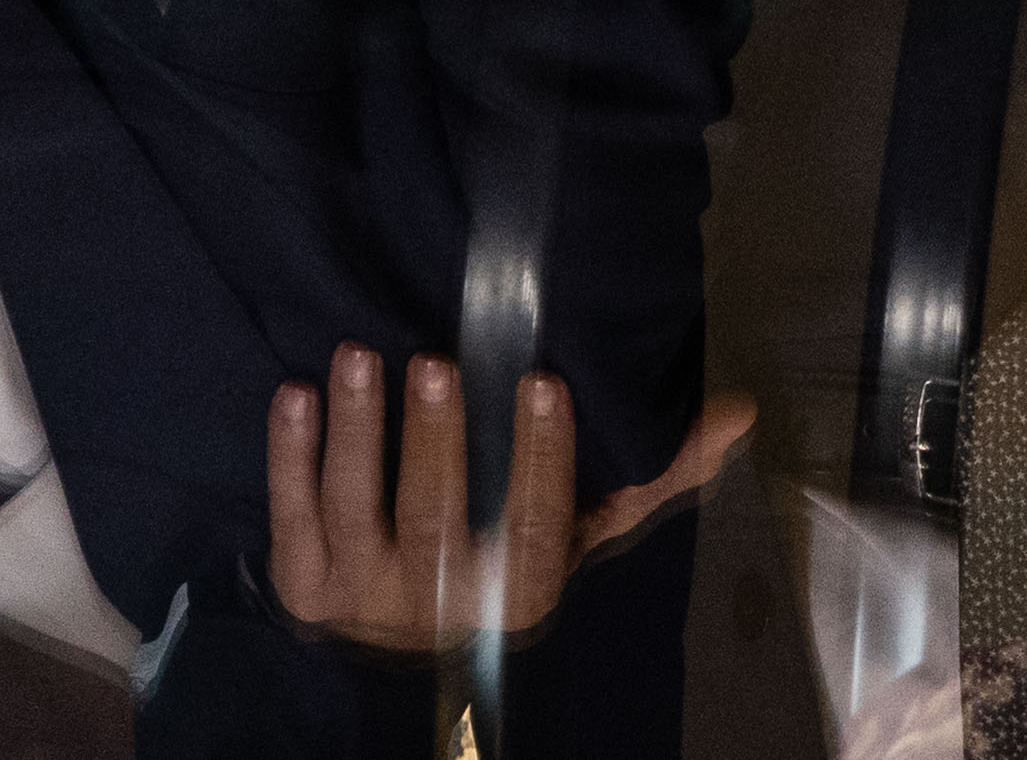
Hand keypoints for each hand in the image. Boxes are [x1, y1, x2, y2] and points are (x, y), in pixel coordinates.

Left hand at [269, 351, 748, 655]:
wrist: (404, 668)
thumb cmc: (506, 573)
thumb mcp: (582, 537)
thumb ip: (654, 477)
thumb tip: (736, 413)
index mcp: (515, 593)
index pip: (533, 525)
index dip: (539, 458)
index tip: (542, 382)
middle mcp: (435, 604)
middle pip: (436, 517)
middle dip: (435, 440)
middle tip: (438, 363)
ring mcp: (360, 596)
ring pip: (359, 510)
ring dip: (357, 434)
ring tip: (360, 358)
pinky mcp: (303, 584)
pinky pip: (292, 517)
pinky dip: (289, 457)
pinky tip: (294, 393)